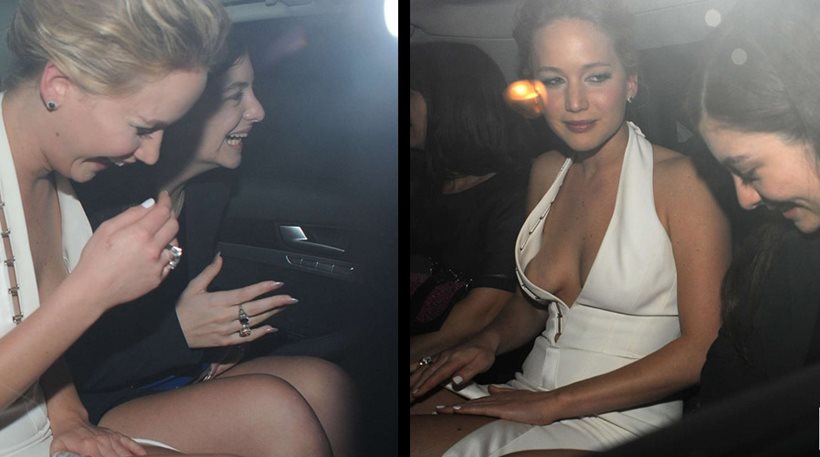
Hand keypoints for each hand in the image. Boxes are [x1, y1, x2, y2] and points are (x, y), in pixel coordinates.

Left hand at [50, 417, 145, 456]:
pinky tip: (142, 454)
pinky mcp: (114, 435)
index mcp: (88, 447)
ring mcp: (110, 438)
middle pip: (117, 456)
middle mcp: (102, 442)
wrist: (71, 422)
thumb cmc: (65, 439)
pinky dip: (136, 448)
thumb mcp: (59, 451)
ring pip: (124, 451)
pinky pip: (128, 441)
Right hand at [70, 192, 177, 310]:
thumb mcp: (106, 229)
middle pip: (174, 226)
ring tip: (155, 236)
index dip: (165, 202)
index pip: (163, 212)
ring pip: (175, 244)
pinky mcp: (159, 278)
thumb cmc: (95, 258)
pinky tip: (153, 253)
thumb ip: (131, 215)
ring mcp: (158, 266)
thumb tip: (150, 205)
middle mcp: (154, 249)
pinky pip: (170, 261)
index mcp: (140, 234)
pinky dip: (165, 254)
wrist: (93, 290)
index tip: (164, 197)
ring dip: (168, 236)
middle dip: (169, 216)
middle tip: (161, 214)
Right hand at [177, 252, 294, 347]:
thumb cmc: (183, 309)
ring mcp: (227, 329)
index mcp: (219, 300)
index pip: (246, 293)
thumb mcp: (193, 287)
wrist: (174, 335)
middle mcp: (225, 315)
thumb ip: (209, 272)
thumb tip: (220, 257)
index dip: (263, 288)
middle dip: (275, 302)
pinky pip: (246, 337)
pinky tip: (271, 328)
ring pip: (254, 321)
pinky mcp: (226, 341)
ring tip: (284, 307)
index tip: (277, 283)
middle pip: (255, 308)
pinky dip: (260, 333)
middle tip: (291, 298)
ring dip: (271, 314)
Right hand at [409, 340, 495, 402]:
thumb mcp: (482, 363)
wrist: (484, 340)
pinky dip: (415, 369)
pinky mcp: (440, 356)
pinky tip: (409, 374)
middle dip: (415, 384)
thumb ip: (468, 373)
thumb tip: (455, 382)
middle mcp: (444, 356)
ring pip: (424, 368)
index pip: (438, 374)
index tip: (417, 393)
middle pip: (427, 372)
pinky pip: (425, 363)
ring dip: (414, 378)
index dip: (427, 385)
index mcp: (454, 359)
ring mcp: (441, 356)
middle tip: (408, 395)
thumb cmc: (484, 354)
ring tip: (406, 388)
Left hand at [436, 385, 559, 424]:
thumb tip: (490, 389)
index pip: (476, 401)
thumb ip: (502, 392)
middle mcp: (495, 398)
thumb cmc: (536, 403)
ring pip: (472, 405)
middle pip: (470, 403)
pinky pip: (481, 409)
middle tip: (438, 409)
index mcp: (498, 397)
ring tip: (441, 410)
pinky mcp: (502, 408)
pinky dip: (467, 409)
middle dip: (453, 407)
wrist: (548, 402)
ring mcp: (498, 403)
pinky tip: (457, 410)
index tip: (449, 406)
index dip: (462, 403)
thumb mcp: (516, 396)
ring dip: (455, 409)